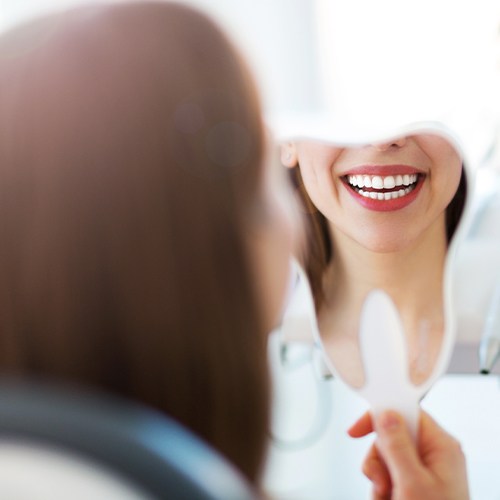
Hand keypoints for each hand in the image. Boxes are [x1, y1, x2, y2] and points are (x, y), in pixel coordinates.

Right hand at [348, 410, 468, 499]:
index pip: (406, 412)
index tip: (357, 430)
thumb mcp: (412, 484)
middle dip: (379, 459)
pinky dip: (382, 489)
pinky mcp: (415, 484)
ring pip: (385, 457)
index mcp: (441, 446)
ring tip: (388, 496)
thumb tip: (385, 415)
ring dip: (378, 478)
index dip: (380, 416)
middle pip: (390, 436)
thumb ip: (397, 446)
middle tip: (382, 481)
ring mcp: (425, 470)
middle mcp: (434, 454)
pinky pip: (388, 474)